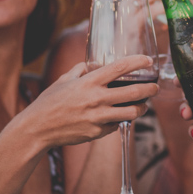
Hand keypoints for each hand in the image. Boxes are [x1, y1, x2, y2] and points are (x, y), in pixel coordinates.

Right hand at [23, 55, 158, 147]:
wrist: (37, 128)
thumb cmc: (49, 102)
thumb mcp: (64, 80)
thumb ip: (80, 70)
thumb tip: (90, 63)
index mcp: (89, 82)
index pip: (120, 68)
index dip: (138, 62)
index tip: (149, 60)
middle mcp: (96, 99)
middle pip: (134, 92)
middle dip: (150, 89)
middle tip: (155, 87)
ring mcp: (98, 117)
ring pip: (132, 112)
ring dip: (142, 108)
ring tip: (143, 106)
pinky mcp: (97, 132)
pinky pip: (116, 125)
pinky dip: (119, 120)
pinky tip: (118, 117)